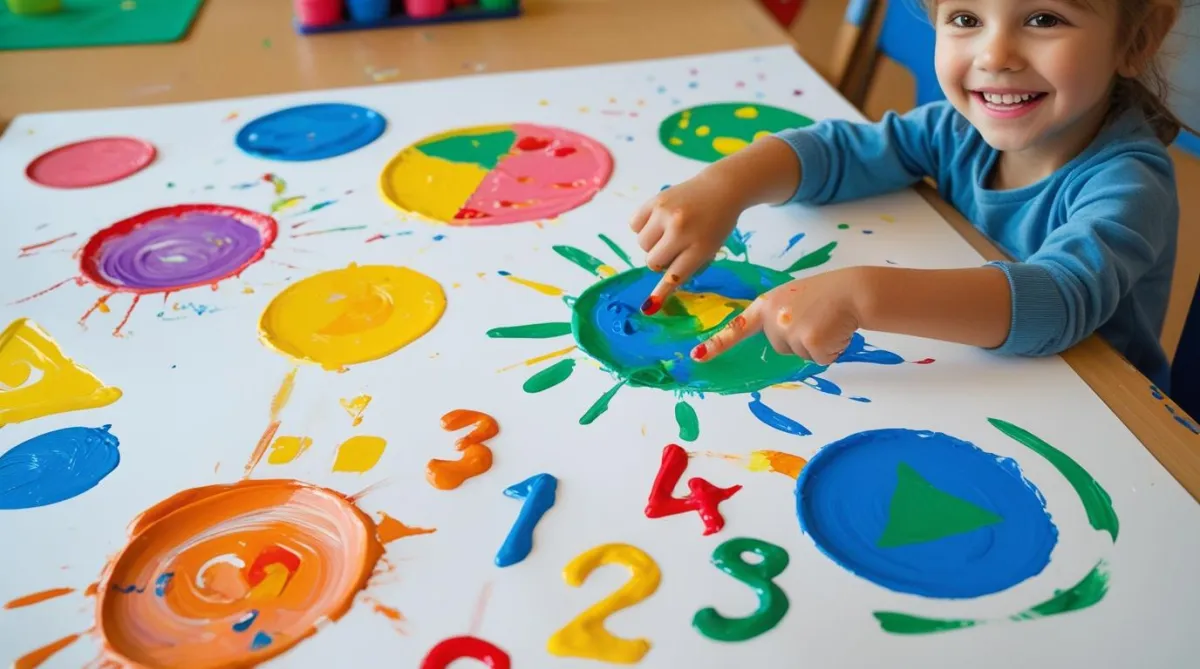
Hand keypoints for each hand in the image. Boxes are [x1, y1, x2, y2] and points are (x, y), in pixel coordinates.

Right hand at [629, 173, 742, 313]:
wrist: (721, 188)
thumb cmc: (717, 224)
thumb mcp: (711, 249)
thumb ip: (689, 266)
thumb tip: (660, 286)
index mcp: (701, 246)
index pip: (675, 275)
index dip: (662, 291)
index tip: (650, 305)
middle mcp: (681, 230)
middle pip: (652, 261)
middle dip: (660, 261)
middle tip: (672, 250)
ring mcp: (666, 213)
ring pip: (642, 244)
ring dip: (651, 244)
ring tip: (666, 233)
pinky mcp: (655, 200)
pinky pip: (634, 225)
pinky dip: (642, 227)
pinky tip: (657, 222)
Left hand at [692, 268, 867, 365]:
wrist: (852, 291)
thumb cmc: (825, 295)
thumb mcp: (791, 299)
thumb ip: (777, 316)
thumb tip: (777, 340)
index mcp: (766, 305)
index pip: (737, 328)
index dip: (717, 344)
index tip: (697, 357)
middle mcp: (773, 318)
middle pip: (779, 346)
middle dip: (799, 338)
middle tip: (815, 319)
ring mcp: (790, 329)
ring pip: (799, 354)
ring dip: (816, 344)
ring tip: (827, 323)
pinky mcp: (810, 341)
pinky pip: (818, 359)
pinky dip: (830, 350)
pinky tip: (835, 331)